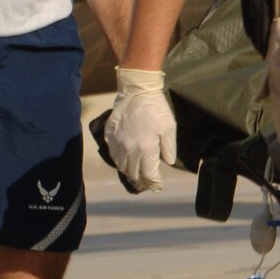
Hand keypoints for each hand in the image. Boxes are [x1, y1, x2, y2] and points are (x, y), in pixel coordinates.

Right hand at [107, 66, 178, 191]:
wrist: (136, 91)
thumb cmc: (156, 108)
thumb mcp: (169, 128)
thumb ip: (169, 148)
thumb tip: (167, 163)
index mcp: (146, 148)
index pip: (149, 174)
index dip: (154, 183)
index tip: (158, 187)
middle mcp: (129, 149)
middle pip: (133, 173)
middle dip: (141, 182)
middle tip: (147, 185)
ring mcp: (117, 143)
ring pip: (122, 167)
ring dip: (130, 174)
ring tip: (136, 178)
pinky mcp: (110, 136)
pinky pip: (113, 156)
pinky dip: (120, 162)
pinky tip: (125, 163)